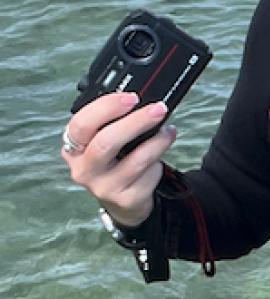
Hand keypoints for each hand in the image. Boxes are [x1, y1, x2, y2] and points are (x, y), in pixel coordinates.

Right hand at [61, 93, 175, 225]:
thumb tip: (139, 101)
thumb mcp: (102, 141)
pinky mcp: (126, 199)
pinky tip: (161, 155)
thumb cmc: (114, 162)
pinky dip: (160, 160)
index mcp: (74, 148)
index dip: (106, 107)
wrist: (123, 200)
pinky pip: (148, 174)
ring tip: (167, 132)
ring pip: (136, 159)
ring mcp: (104, 187)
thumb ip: (111, 122)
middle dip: (136, 121)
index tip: (131, 98)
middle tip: (158, 109)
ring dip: (158, 141)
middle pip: (107, 142)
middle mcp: (84, 169)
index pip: (81, 124)